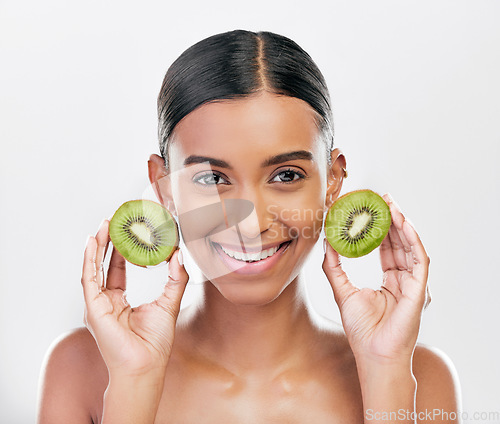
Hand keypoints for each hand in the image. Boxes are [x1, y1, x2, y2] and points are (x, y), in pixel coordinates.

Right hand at [81, 219, 188, 376]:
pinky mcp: (93, 307)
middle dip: (108, 242)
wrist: (146, 366)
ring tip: (104, 224)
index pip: (120, 268)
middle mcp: (106, 301)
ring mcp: (98, 304)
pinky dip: (89, 259)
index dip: (123, 249)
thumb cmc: (155, 343)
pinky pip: (89, 278)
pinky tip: (93, 242)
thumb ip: (175, 277)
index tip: (130, 230)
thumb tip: (178, 253)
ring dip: (97, 245)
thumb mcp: (169, 302)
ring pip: (94, 268)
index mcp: (120, 301)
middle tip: (115, 220)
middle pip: (104, 265)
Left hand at [322, 194, 430, 364]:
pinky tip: (402, 224)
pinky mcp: (419, 288)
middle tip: (382, 200)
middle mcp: (403, 279)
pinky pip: (419, 259)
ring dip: (403, 224)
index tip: (370, 210)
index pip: (386, 248)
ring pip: (411, 246)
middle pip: (399, 243)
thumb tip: (326, 243)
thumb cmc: (361, 329)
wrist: (373, 353)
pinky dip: (413, 240)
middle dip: (392, 220)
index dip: (380, 228)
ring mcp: (413, 283)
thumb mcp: (341, 291)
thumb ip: (333, 267)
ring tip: (391, 205)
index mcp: (389, 280)